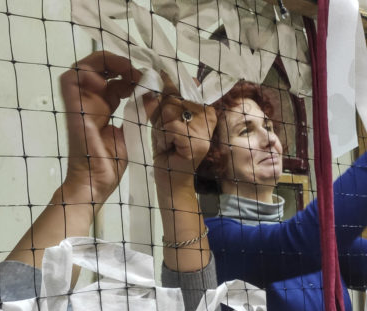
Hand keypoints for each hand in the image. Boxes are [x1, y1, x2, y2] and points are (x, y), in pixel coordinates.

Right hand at [60, 51, 141, 203]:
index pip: (115, 79)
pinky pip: (69, 80)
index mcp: (104, 108)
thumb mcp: (130, 133)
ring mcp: (80, 104)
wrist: (96, 182)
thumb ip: (138, 112)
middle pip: (99, 68)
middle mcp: (91, 102)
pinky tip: (106, 81)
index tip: (147, 80)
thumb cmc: (110, 164)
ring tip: (126, 70)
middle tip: (138, 72)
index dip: (130, 74)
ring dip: (105, 62)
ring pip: (83, 67)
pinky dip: (86, 72)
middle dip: (119, 63)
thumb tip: (151, 95)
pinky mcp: (73, 108)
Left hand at [146, 76, 215, 272]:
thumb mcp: (163, 119)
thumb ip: (162, 100)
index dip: (168, 93)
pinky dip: (163, 138)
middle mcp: (209, 115)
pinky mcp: (197, 143)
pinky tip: (168, 148)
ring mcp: (205, 130)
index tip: (166, 110)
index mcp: (204, 107)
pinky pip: (170, 127)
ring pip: (170, 111)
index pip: (184, 86)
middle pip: (174, 98)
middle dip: (161, 116)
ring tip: (167, 141)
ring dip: (161, 128)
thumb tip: (157, 76)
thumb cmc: (167, 148)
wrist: (170, 178)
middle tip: (166, 134)